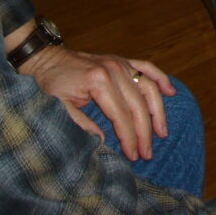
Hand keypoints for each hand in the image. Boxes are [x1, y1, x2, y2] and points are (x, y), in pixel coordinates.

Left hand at [21, 45, 174, 160]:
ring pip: (148, 87)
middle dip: (145, 131)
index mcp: (99, 81)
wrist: (45, 58)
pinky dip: (161, 78)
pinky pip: (147, 67)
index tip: (133, 156)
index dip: (129, 138)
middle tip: (148, 153)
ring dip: (158, 110)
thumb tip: (103, 141)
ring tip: (163, 132)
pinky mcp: (121, 59)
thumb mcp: (58, 108)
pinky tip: (171, 92)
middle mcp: (114, 69)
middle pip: (138, 104)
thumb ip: (80, 124)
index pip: (121, 115)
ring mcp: (120, 62)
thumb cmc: (49, 84)